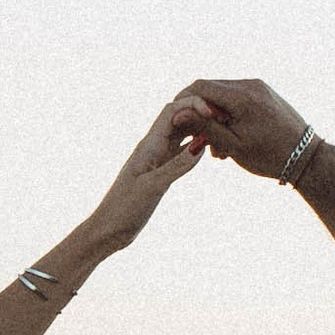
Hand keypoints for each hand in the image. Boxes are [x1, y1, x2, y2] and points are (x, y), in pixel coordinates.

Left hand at [80, 98, 208, 256]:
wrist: (109, 229)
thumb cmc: (124, 209)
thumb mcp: (153, 186)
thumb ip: (177, 165)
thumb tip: (201, 143)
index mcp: (149, 145)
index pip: (172, 110)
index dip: (193, 104)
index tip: (214, 113)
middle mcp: (153, 147)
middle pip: (178, 117)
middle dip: (199, 112)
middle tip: (225, 119)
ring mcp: (157, 159)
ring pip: (181, 134)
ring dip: (198, 128)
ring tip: (221, 131)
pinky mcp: (160, 172)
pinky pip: (180, 152)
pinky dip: (194, 147)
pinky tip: (207, 150)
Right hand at [168, 76, 310, 180]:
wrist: (306, 158)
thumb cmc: (270, 156)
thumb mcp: (232, 145)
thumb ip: (204, 127)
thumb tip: (178, 113)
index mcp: (241, 97)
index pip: (200, 87)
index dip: (183, 101)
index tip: (177, 120)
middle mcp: (250, 85)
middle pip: (210, 88)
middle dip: (200, 111)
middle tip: (199, 139)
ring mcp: (259, 87)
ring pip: (223, 94)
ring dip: (214, 114)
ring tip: (218, 145)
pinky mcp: (265, 92)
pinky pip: (238, 97)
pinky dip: (229, 113)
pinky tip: (232, 136)